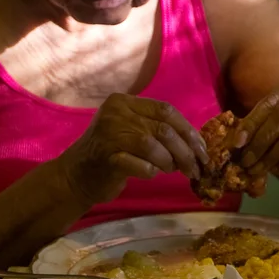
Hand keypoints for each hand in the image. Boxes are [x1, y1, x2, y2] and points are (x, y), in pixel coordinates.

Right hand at [56, 94, 207, 205]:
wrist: (75, 176)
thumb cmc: (111, 154)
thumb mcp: (133, 132)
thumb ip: (158, 130)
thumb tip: (197, 144)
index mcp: (124, 102)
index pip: (166, 111)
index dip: (188, 130)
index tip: (203, 149)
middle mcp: (115, 113)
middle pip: (163, 129)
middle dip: (186, 150)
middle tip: (197, 168)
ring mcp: (109, 134)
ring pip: (154, 146)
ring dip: (170, 162)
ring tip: (174, 171)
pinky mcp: (107, 158)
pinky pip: (142, 166)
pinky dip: (152, 172)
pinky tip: (151, 174)